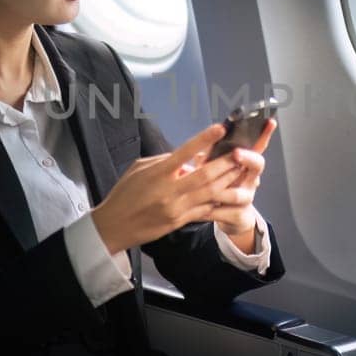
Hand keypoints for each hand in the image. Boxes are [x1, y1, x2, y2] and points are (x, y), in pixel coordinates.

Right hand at [89, 123, 260, 254]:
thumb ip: (164, 161)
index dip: (203, 140)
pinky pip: (205, 210)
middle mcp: (169, 191)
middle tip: (241, 152)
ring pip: (210, 193)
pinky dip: (219, 200)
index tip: (219, 129)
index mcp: (157, 174)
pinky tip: (231, 193)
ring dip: (228, 181)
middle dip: (225, 163)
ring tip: (242, 170)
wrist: (114, 226)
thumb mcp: (139, 169)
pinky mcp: (180, 221)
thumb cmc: (124, 193)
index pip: (184, 152)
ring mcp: (176, 208)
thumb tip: (187, 156)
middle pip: (204, 175)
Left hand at [191, 117, 275, 235]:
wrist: (232, 217)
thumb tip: (199, 148)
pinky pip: (227, 213)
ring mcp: (247, 197)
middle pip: (257, 165)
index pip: (258, 146)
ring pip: (240, 193)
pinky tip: (201, 211)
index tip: (269, 122)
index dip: (264, 134)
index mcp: (245, 164)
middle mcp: (250, 179)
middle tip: (237, 153)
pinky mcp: (239, 214)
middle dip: (248, 158)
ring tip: (210, 189)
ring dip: (224, 190)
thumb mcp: (216, 168)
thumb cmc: (223, 186)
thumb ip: (211, 157)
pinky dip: (213, 212)